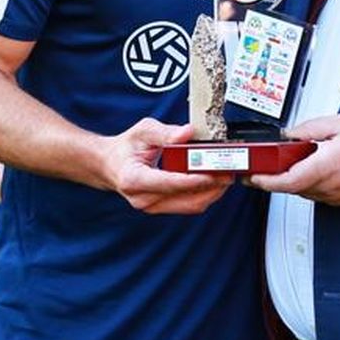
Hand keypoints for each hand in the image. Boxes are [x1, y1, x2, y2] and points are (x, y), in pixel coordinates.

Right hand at [96, 118, 232, 214]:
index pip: (170, 183)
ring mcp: (152, 207)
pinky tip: (214, 181)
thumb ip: (165, 132)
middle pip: (186, 199)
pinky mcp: (161, 208)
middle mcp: (143, 199)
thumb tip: (188, 132)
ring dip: (211, 192)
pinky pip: (188, 205)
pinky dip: (204, 193)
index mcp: (134, 179)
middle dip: (211, 186)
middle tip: (229, 171)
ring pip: (191, 206)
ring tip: (226, 175)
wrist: (110, 166)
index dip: (195, 179)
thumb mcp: (142, 131)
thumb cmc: (125, 148)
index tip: (214, 171)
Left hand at [247, 114, 339, 206]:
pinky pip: (318, 193)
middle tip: (262, 167)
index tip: (253, 176)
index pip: (287, 182)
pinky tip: (312, 168)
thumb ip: (310, 129)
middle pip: (291, 187)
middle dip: (275, 178)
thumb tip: (290, 135)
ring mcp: (336, 196)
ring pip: (304, 191)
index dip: (265, 181)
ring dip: (293, 179)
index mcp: (326, 167)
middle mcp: (329, 186)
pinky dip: (309, 182)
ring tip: (289, 163)